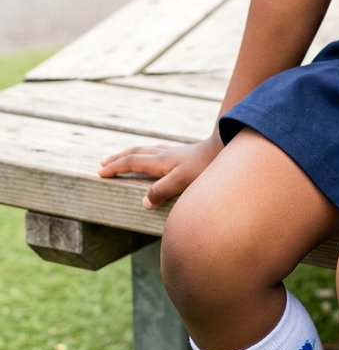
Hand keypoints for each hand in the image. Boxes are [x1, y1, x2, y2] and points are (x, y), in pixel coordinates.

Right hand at [98, 134, 221, 209]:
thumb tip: (143, 202)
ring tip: (124, 159)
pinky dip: (147, 154)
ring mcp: (174, 153)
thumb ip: (162, 191)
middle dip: (119, 158)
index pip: (132, 162)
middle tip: (103, 163)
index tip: (100, 172)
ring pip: (146, 150)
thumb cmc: (206, 167)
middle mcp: (164, 154)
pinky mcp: (184, 155)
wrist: (227, 147)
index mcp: (160, 161)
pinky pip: (157, 152)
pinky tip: (154, 159)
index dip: (115, 167)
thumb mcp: (182, 181)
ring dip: (131, 154)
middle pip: (136, 152)